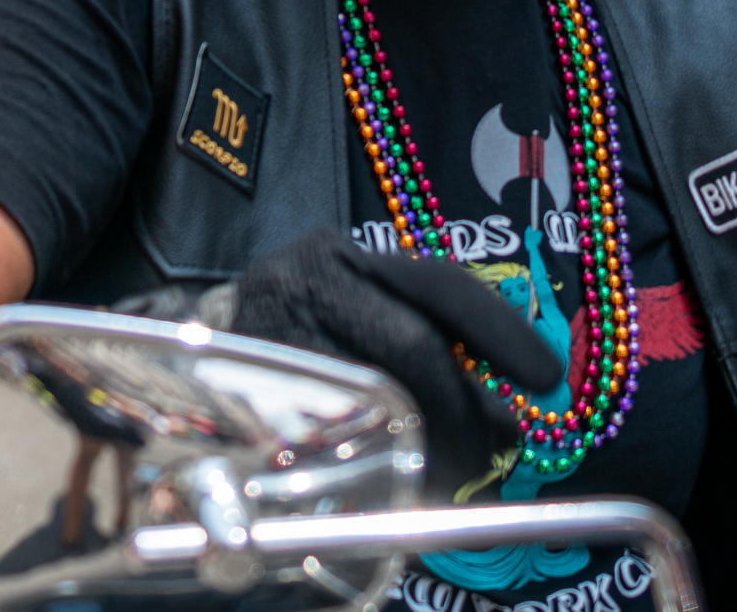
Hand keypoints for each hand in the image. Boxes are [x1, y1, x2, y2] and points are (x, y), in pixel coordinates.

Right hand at [201, 230, 562, 496]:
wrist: (188, 358)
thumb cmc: (297, 340)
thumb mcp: (362, 318)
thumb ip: (429, 349)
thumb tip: (507, 424)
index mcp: (335, 257)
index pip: (435, 286)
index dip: (498, 333)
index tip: (547, 378)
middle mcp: (296, 285)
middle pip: (410, 347)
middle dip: (465, 407)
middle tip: (496, 450)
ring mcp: (266, 345)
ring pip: (375, 400)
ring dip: (430, 447)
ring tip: (459, 471)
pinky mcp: (247, 402)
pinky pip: (333, 440)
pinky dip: (380, 464)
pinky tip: (401, 478)